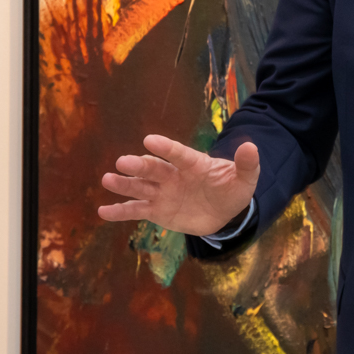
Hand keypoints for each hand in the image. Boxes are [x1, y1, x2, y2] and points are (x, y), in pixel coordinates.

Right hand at [98, 135, 258, 237]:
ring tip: (107, 180)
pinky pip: (136, 210)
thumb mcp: (245, 179)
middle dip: (139, 166)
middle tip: (122, 162)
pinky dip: (120, 211)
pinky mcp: (156, 210)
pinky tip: (103, 212)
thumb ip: (246, 164)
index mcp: (193, 164)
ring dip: (124, 184)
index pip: (178, 154)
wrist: (223, 210)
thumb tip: (251, 147)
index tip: (149, 141)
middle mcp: (173, 175)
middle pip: (154, 169)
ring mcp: (162, 192)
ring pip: (140, 187)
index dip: (165, 148)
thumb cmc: (231, 189)